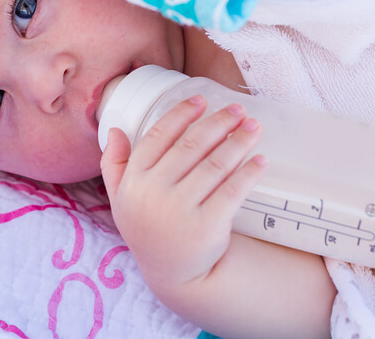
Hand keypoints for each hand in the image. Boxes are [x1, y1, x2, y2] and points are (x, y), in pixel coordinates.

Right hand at [100, 96, 265, 294]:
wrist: (173, 274)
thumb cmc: (148, 228)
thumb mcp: (121, 199)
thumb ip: (114, 165)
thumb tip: (115, 130)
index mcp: (133, 180)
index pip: (159, 136)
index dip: (182, 114)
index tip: (202, 100)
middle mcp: (154, 192)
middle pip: (191, 146)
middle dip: (218, 123)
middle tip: (238, 110)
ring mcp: (180, 210)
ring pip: (214, 165)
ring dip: (238, 141)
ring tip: (254, 127)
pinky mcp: (207, 226)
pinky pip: (232, 191)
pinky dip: (248, 172)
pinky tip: (260, 160)